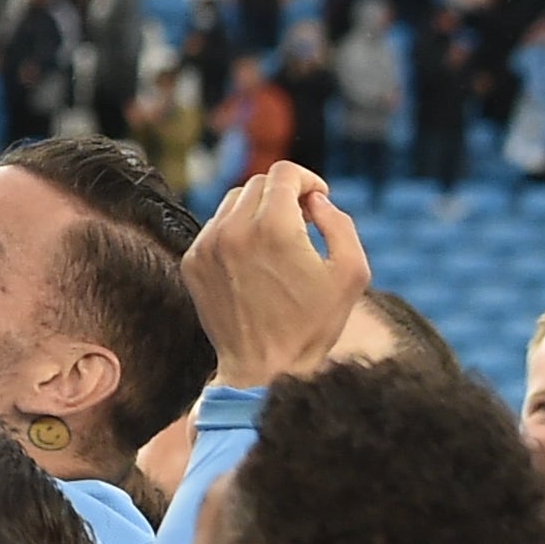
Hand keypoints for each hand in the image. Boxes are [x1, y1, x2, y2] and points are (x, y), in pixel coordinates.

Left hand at [181, 161, 365, 387]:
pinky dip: (236, 232)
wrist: (263, 370)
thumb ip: (340, 224)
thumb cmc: (313, 325)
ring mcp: (207, 246)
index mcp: (274, 227)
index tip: (317, 199)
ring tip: (279, 241)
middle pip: (259, 184)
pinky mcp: (192, 262)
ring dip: (258, 211)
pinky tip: (254, 260)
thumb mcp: (351, 273)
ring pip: (233, 202)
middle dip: (285, 195)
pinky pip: (215, 228)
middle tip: (303, 223)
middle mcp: (234, 230)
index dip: (307, 179)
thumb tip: (316, 200)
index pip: (284, 173)